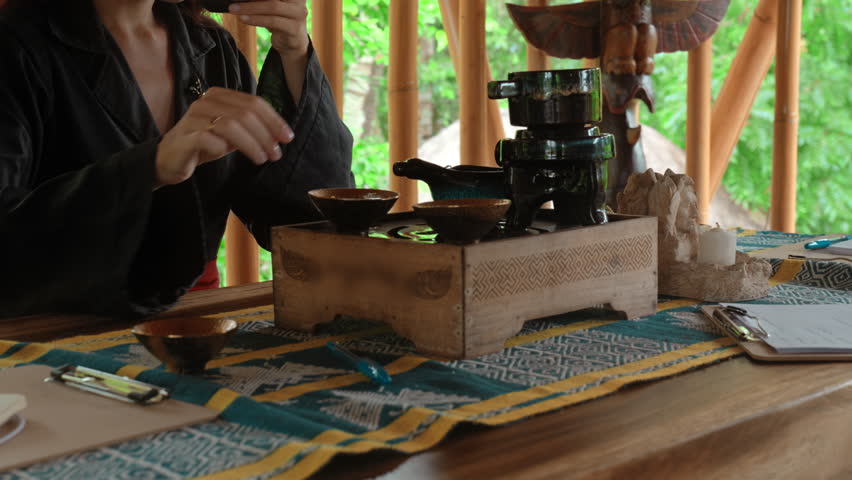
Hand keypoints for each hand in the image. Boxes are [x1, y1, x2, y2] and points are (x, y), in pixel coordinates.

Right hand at [154, 87, 293, 186]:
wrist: (170, 160)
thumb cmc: (203, 144)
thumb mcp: (231, 133)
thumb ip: (251, 128)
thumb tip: (280, 133)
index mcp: (219, 96)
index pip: (253, 103)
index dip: (274, 120)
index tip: (287, 137)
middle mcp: (206, 102)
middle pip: (245, 113)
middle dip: (266, 134)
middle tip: (276, 153)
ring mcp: (193, 118)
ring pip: (231, 125)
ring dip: (252, 143)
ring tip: (262, 158)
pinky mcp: (185, 137)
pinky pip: (209, 139)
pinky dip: (224, 147)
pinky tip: (232, 156)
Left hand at [229, 1, 308, 57]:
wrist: (294, 43)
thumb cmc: (279, 21)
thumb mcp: (270, 7)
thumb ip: (261, 1)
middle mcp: (298, 1)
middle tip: (233, 3)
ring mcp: (298, 14)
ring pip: (272, 7)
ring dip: (250, 8)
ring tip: (234, 10)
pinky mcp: (295, 28)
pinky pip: (272, 21)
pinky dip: (256, 19)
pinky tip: (244, 19)